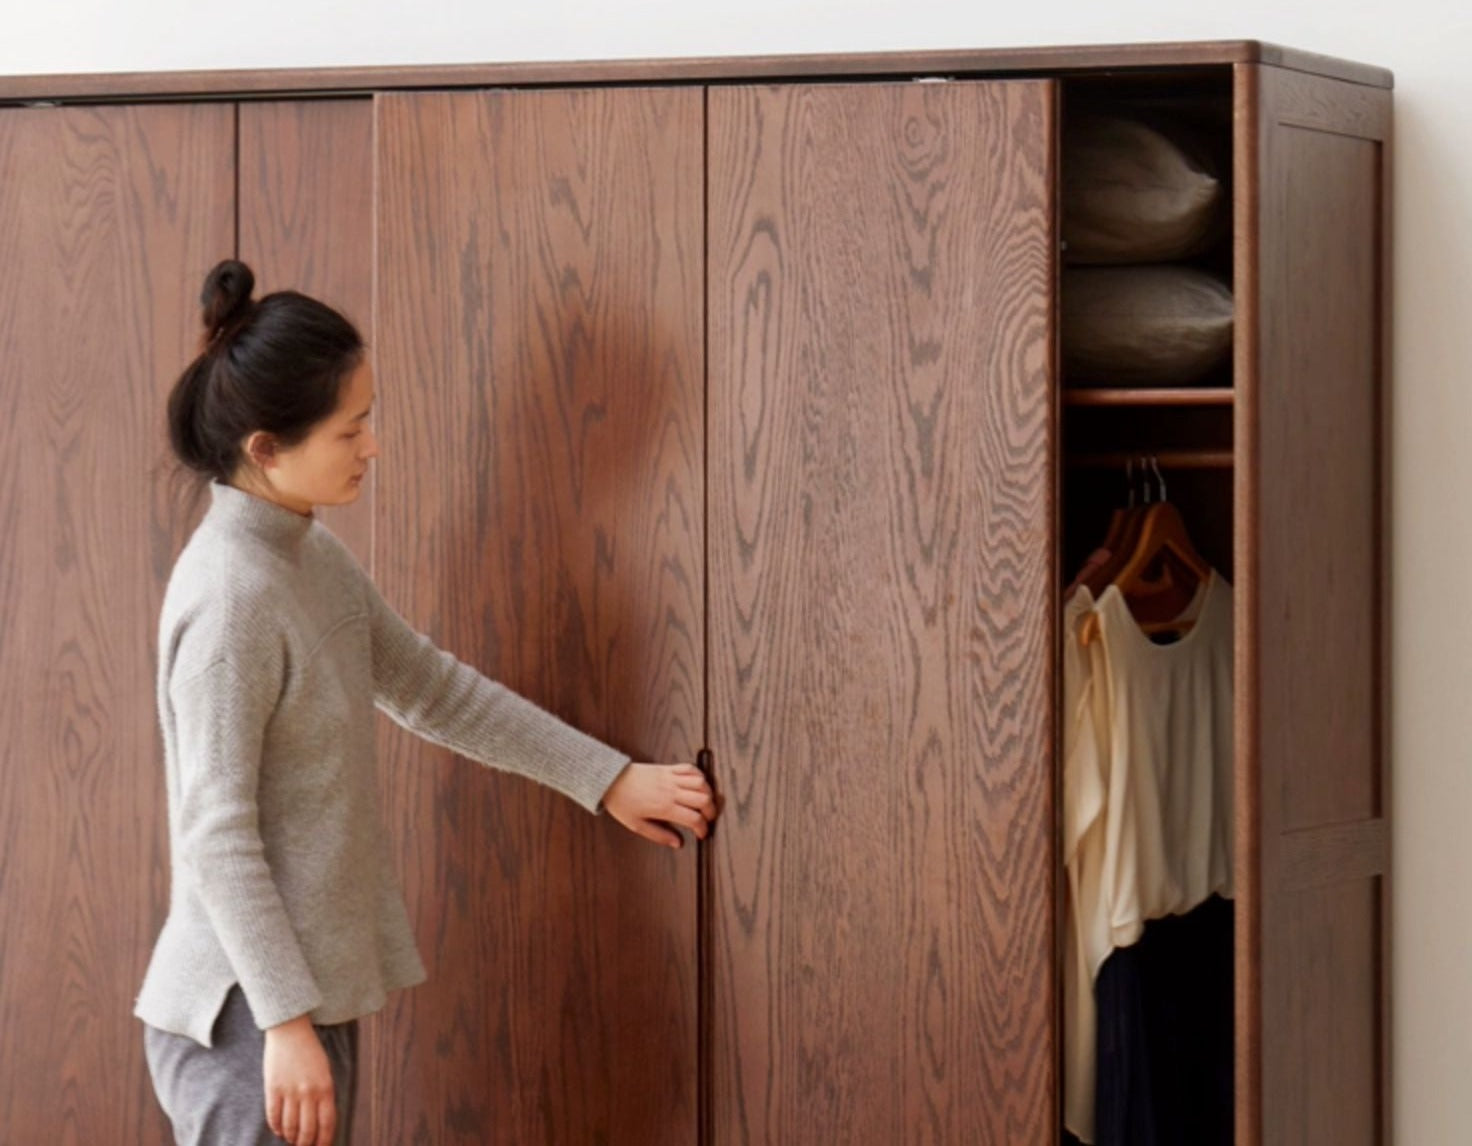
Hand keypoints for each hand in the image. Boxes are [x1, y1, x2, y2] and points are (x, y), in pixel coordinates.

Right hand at [263, 1015, 336, 1144]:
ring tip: (291, 1140)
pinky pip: (274, 1116)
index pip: (327, 1123)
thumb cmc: (310, 1052)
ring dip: (291, 1137)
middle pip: (308, 1129)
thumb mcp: (325, 1072)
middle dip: (306, 1143)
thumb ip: (324, 1095)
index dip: (323, 1140)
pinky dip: (276, 1128)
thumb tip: (321, 1122)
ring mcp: (290, 1091)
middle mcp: (309, 1092)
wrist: (291, 1031)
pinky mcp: (272, 1089)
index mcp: (326, 1087)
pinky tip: (279, 1130)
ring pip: (290, 1126)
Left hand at [602, 762, 718, 848]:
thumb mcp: (637, 826)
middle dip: (711, 811)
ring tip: (705, 802)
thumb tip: (678, 843)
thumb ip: (659, 835)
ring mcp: (670, 778)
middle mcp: (671, 791)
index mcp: (664, 808)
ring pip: (701, 782)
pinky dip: (699, 775)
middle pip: (703, 799)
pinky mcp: (668, 768)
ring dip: (708, 793)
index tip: (702, 833)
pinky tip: (698, 784)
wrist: (611, 780)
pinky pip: (690, 768)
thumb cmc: (622, 803)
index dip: (703, 828)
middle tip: (708, 819)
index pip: (694, 818)